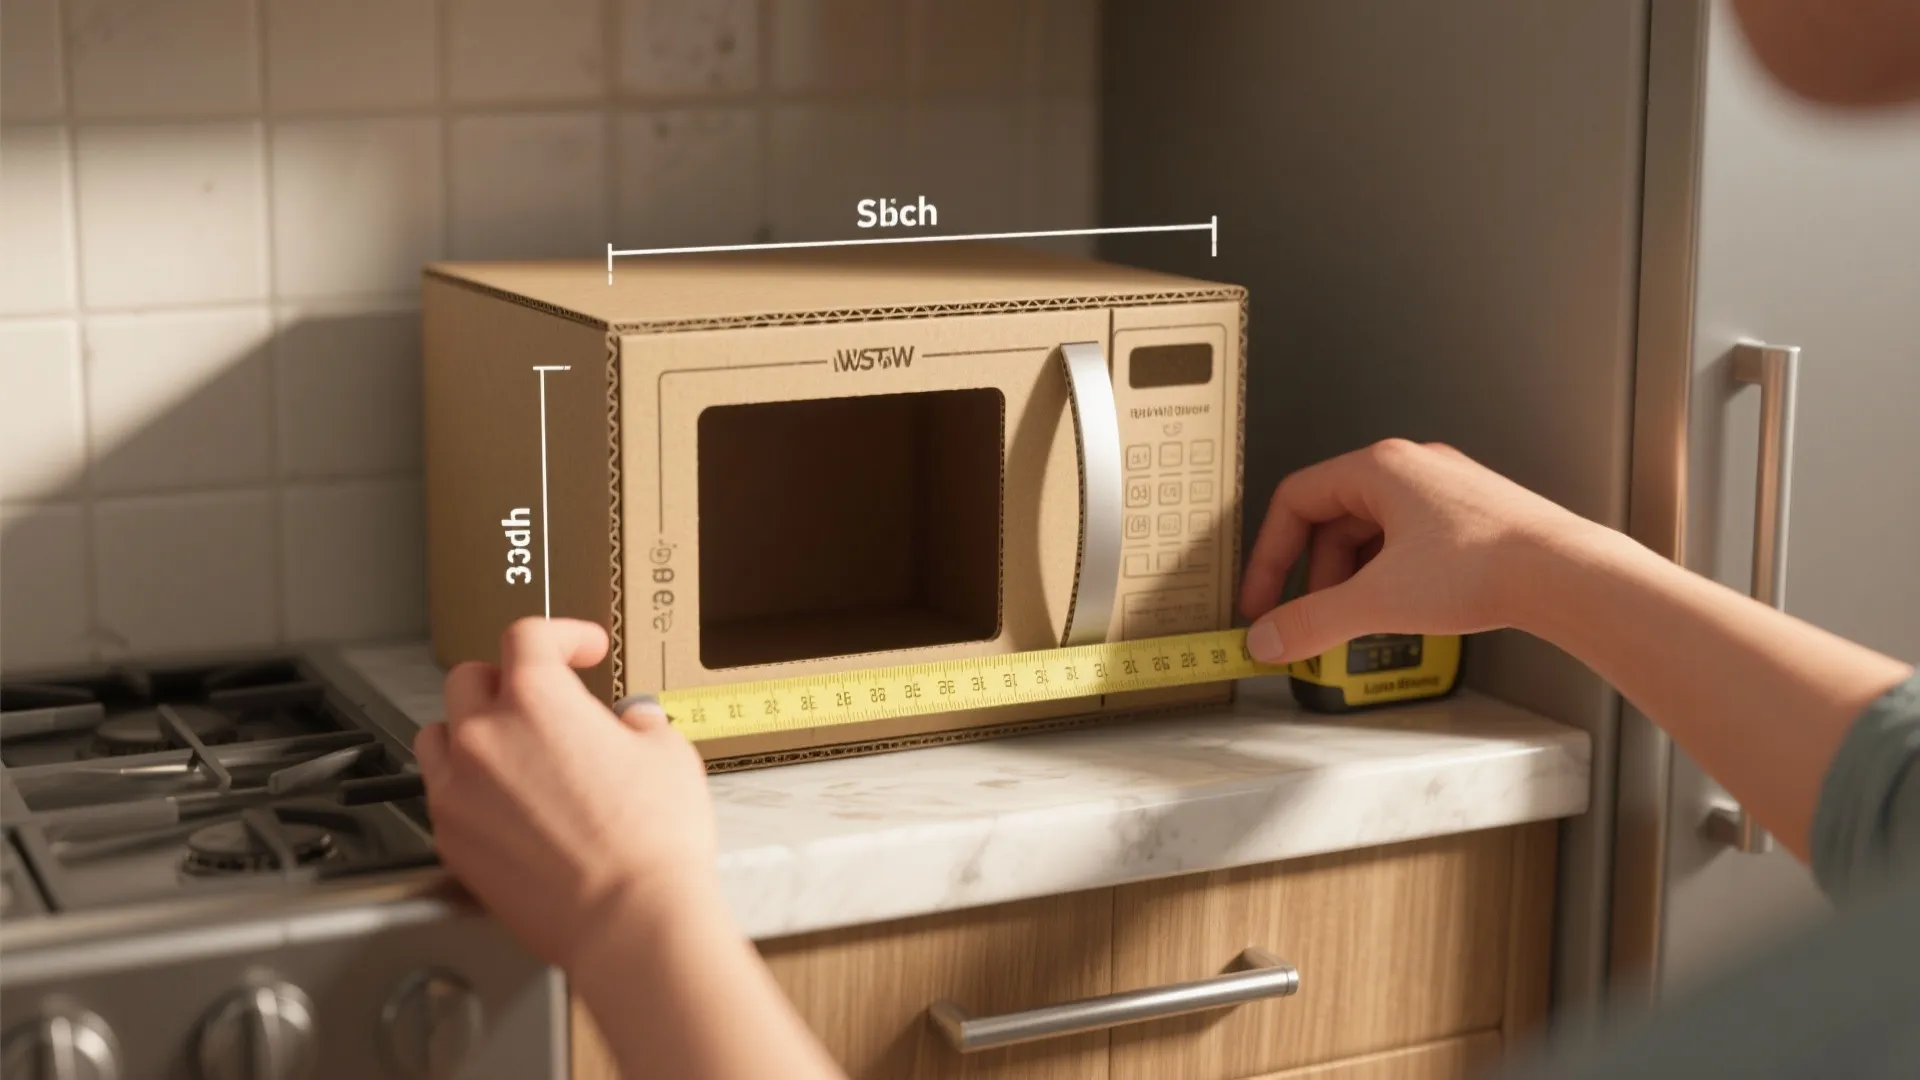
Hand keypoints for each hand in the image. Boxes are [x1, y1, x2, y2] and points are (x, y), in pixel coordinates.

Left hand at [412, 617, 717, 971]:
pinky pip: (443, 794)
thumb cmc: (651, 841)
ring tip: (509, 747)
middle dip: (507, 679)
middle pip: (469, 678)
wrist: (627, 919)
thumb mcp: (668, 753)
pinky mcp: (451, 840)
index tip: (581, 649)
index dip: (562, 635)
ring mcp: (458, 790)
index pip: (528, 636)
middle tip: (541, 697)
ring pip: (439, 734)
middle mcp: (485, 737)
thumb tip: (627, 724)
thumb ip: (638, 722)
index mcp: (538, 699)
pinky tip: (507, 803)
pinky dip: (468, 787)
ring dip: (471, 729)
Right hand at [1238, 439, 1604, 663]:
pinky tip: (1401, 610)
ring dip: (1352, 580)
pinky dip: (1388, 577)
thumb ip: (1311, 622)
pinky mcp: (1471, 519)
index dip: (1268, 555)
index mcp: (1380, 469)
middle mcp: (1412, 470)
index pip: (1295, 500)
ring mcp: (1445, 493)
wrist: (1566, 576)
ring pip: (1371, 535)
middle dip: (1314, 577)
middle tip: (1308, 619)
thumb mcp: (1377, 601)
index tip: (1261, 599)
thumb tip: (1268, 638)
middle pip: (1332, 521)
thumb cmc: (1488, 566)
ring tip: (1357, 620)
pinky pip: (1406, 544)